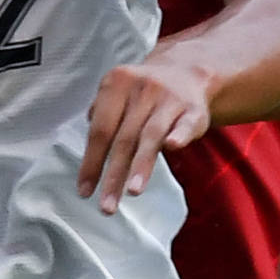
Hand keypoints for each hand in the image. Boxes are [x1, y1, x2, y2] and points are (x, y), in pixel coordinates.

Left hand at [81, 49, 217, 214]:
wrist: (186, 72)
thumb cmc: (143, 94)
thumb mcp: (117, 94)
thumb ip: (101, 119)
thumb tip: (88, 156)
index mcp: (117, 83)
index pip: (100, 130)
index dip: (91, 163)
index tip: (85, 192)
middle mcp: (142, 88)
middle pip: (124, 138)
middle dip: (114, 175)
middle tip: (107, 205)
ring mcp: (169, 98)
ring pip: (151, 135)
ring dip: (141, 165)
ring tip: (132, 192)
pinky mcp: (194, 108)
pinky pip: (186, 124)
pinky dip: (179, 135)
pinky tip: (173, 147)